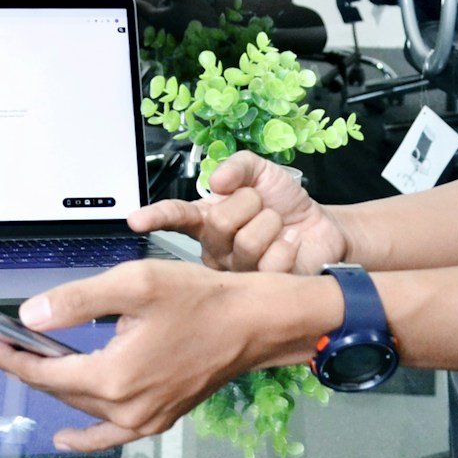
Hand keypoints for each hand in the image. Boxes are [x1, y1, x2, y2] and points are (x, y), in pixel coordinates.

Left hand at [0, 259, 326, 452]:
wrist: (254, 324)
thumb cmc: (201, 300)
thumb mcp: (133, 284)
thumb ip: (76, 302)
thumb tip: (30, 317)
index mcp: (114, 376)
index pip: (44, 373)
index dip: (11, 357)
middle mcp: (127, 407)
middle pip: (60, 392)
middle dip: (28, 369)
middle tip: (3, 346)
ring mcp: (146, 419)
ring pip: (83, 409)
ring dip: (54, 390)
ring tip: (28, 368)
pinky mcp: (161, 419)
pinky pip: (111, 433)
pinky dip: (87, 434)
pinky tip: (67, 436)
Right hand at [129, 150, 349, 273]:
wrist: (320, 228)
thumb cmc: (284, 203)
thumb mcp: (261, 172)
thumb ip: (239, 166)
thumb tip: (217, 180)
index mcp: (207, 219)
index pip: (176, 216)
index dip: (156, 217)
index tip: (136, 220)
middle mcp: (216, 248)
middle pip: (220, 223)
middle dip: (250, 204)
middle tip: (263, 206)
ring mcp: (237, 272)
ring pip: (247, 242)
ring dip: (272, 224)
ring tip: (278, 226)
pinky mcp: (262, 290)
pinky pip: (271, 263)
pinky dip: (288, 246)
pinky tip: (290, 246)